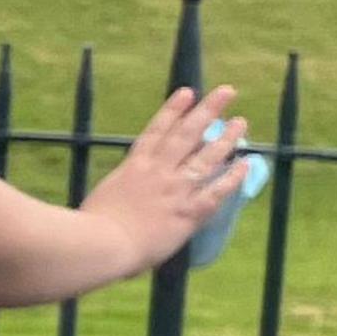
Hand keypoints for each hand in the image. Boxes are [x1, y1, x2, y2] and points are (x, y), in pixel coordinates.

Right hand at [80, 84, 249, 274]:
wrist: (101, 243)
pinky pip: (216, 192)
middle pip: (187, 135)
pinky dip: (232, 178)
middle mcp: (158, 171)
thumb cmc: (90, 225)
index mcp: (134, 166)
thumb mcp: (102, 197)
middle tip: (226, 92)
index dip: (174, 110)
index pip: (157, 131)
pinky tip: (246, 164)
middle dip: (207, 111)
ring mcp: (175, 190)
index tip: (188, 92)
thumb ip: (118, 192)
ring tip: (241, 122)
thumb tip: (121, 196)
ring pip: (206, 158)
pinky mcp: (187, 212)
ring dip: (226, 139)